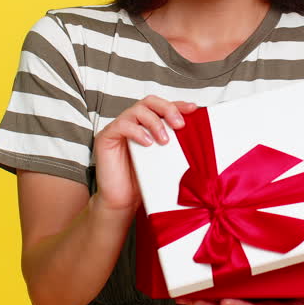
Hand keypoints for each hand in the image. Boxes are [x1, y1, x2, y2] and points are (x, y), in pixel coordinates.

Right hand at [92, 95, 197, 211]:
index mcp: (146, 125)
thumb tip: (197, 137)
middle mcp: (132, 123)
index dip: (177, 104)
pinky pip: (122, 125)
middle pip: (150, 101)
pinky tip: (147, 143)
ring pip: (137, 110)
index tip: (193, 109)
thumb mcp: (165, 160)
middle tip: (179, 124)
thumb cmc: (143, 182)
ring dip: (155, 122)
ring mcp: (118, 128)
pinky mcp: (106, 137)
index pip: (162, 106)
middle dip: (168, 109)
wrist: (122, 202)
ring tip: (164, 140)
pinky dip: (137, 132)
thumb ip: (175, 145)